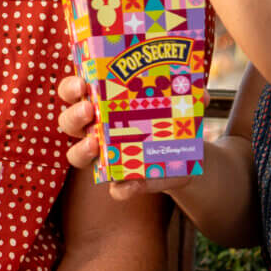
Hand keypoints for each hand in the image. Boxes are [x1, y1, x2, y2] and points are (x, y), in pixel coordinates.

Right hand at [56, 75, 193, 201]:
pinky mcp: (124, 182)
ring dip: (82, 150)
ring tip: (96, 144)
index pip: (73, 92)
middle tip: (89, 110)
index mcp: (102, 103)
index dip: (71, 87)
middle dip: (74, 115)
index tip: (82, 82)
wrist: (186, 155)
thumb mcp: (179, 101)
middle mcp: (96, 129)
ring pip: (77, 155)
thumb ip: (189, 96)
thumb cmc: (171, 116)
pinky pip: (115, 188)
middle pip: (68, 122)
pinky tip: (129, 184)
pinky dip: (120, 188)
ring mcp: (106, 156)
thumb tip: (201, 93)